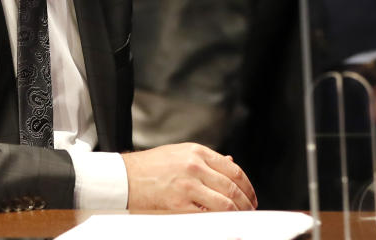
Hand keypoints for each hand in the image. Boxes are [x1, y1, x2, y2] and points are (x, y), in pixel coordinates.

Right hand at [123, 143, 256, 210]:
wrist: (125, 177)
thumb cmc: (150, 166)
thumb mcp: (180, 153)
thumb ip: (206, 159)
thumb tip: (230, 162)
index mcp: (197, 152)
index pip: (233, 169)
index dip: (247, 186)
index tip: (250, 196)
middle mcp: (195, 166)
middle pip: (232, 187)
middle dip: (245, 203)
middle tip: (249, 210)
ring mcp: (187, 186)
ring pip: (224, 203)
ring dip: (236, 213)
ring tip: (239, 219)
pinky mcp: (179, 204)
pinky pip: (207, 215)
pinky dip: (218, 221)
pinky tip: (221, 223)